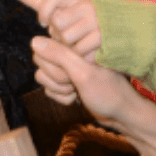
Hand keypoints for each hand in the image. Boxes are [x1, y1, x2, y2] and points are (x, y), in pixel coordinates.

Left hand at [12, 0, 101, 60]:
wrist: (125, 31)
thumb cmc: (84, 19)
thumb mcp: (64, 6)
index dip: (43, 11)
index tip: (43, 22)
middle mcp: (87, 6)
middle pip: (57, 22)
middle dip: (58, 34)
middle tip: (69, 36)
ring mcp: (96, 21)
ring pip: (66, 38)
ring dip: (69, 47)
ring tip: (78, 44)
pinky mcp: (104, 37)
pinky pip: (80, 51)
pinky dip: (81, 56)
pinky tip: (88, 52)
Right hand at [32, 36, 155, 155]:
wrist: (122, 114)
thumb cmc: (108, 92)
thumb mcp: (83, 73)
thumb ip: (59, 55)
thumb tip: (33, 40)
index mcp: (75, 42)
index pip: (44, 48)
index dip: (54, 66)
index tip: (72, 74)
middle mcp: (70, 53)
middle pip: (41, 63)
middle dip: (57, 79)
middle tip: (76, 84)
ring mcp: (68, 68)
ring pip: (43, 77)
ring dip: (59, 89)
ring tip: (78, 91)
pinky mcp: (67, 82)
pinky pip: (49, 89)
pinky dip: (61, 97)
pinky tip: (77, 97)